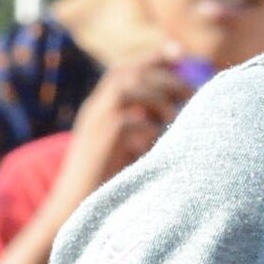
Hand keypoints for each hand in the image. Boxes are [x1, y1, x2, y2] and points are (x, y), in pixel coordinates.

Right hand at [46, 52, 191, 220]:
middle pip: (129, 75)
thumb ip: (140, 124)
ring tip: (175, 116)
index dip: (150, 57)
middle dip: (163, 78)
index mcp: (98, 108)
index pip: (123, 70)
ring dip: (156, 98)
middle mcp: (94, 110)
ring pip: (127, 90)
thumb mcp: (122, 147)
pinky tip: (158, 141)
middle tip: (191, 93)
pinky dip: (148, 127)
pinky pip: (128, 121)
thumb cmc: (105, 183)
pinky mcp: (101, 143)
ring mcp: (94, 125)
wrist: (72, 212)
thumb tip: (177, 108)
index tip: (177, 51)